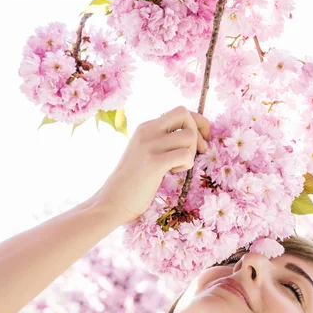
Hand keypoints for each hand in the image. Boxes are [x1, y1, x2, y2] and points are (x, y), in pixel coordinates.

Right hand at [92, 106, 210, 224]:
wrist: (111, 201)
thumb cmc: (132, 182)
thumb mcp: (145, 152)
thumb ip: (163, 141)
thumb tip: (194, 136)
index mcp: (146, 127)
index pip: (180, 111)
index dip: (196, 123)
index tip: (201, 140)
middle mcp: (147, 131)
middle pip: (185, 115)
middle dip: (198, 132)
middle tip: (197, 152)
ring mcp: (150, 145)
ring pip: (189, 136)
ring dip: (191, 152)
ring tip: (177, 166)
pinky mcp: (155, 162)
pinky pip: (186, 154)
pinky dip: (186, 164)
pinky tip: (172, 172)